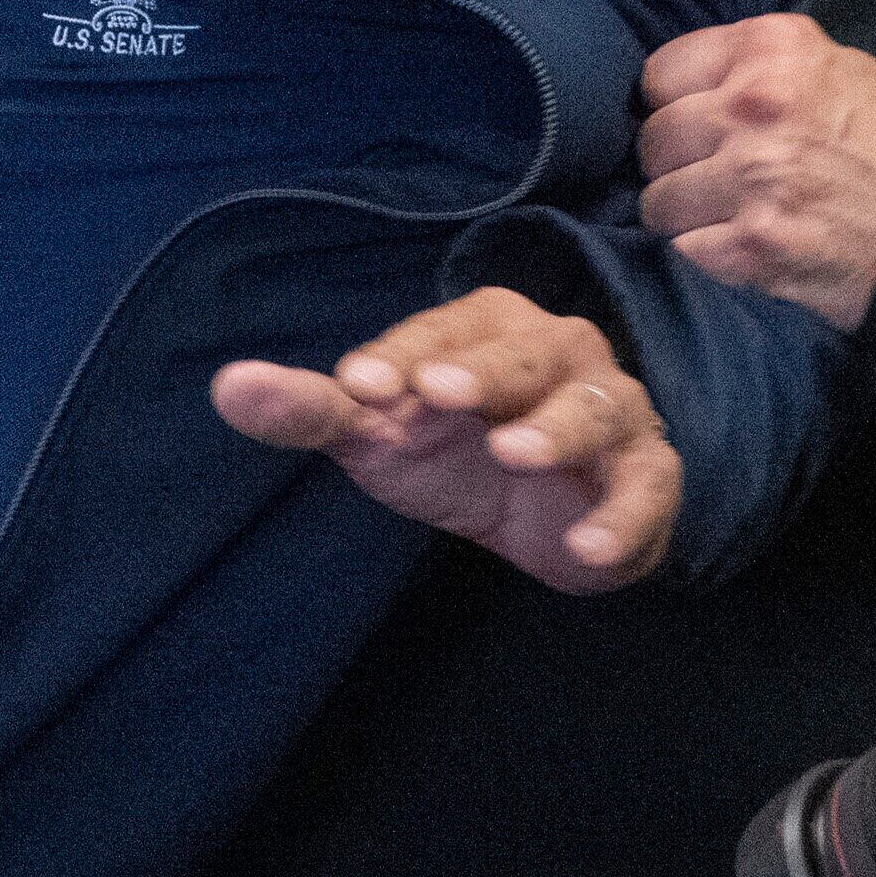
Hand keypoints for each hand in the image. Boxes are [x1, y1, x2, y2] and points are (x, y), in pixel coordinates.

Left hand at [213, 287, 676, 589]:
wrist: (539, 520)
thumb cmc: (451, 449)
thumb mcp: (375, 432)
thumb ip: (309, 409)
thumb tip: (227, 386)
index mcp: (485, 329)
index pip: (439, 334)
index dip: (400, 356)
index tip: (356, 387)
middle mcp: (557, 354)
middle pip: (526, 354)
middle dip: (485, 371)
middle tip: (440, 393)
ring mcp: (612, 411)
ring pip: (597, 407)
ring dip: (558, 429)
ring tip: (515, 453)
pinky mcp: (648, 475)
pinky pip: (648, 485)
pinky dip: (624, 515)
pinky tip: (589, 547)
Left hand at [636, 14, 875, 332]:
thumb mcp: (836, 69)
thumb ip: (757, 64)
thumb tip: (682, 83)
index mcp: (772, 50)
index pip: (659, 74)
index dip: (674, 105)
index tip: (699, 125)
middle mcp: (755, 106)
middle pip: (653, 139)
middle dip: (677, 163)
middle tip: (718, 177)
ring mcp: (752, 176)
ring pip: (657, 200)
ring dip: (686, 215)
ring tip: (734, 215)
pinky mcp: (753, 243)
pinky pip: (682, 248)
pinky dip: (706, 255)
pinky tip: (745, 248)